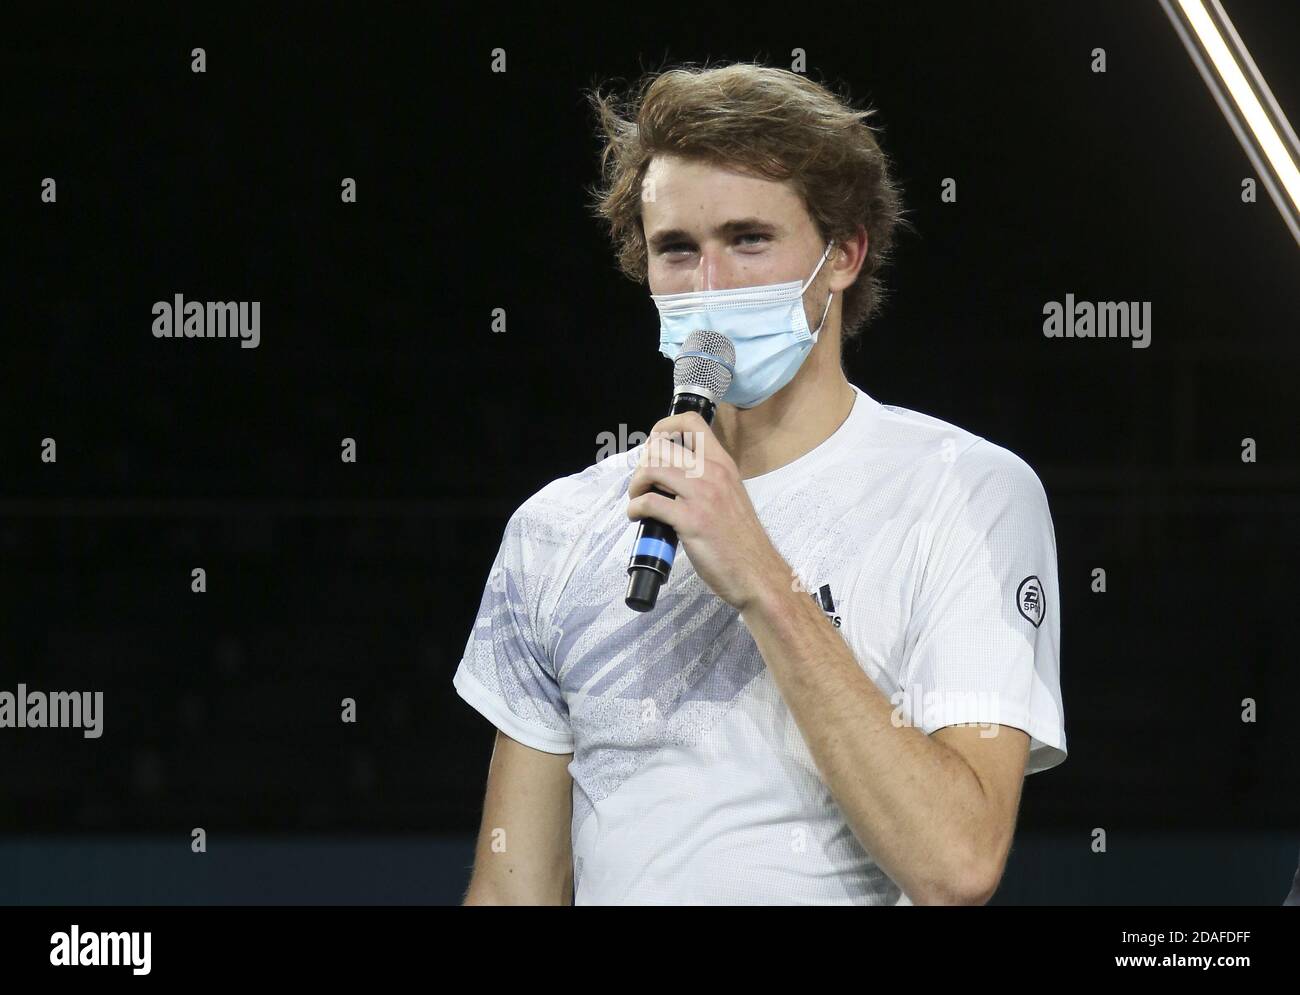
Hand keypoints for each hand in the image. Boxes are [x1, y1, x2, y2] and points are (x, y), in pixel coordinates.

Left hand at [626, 411, 787, 612]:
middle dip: (643, 461)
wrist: (757, 572)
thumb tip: (673, 476)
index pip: (692, 422)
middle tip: (643, 482)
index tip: (654, 445)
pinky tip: (638, 516)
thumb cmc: (742, 540)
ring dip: (635, 484)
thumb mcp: (730, 496)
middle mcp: (713, 472)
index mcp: (724, 464)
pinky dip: (635, 508)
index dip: (664, 427)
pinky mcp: (691, 520)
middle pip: (662, 445)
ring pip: (651, 469)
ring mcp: (702, 495)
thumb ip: (708, 480)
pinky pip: (649, 502)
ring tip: (637, 499)